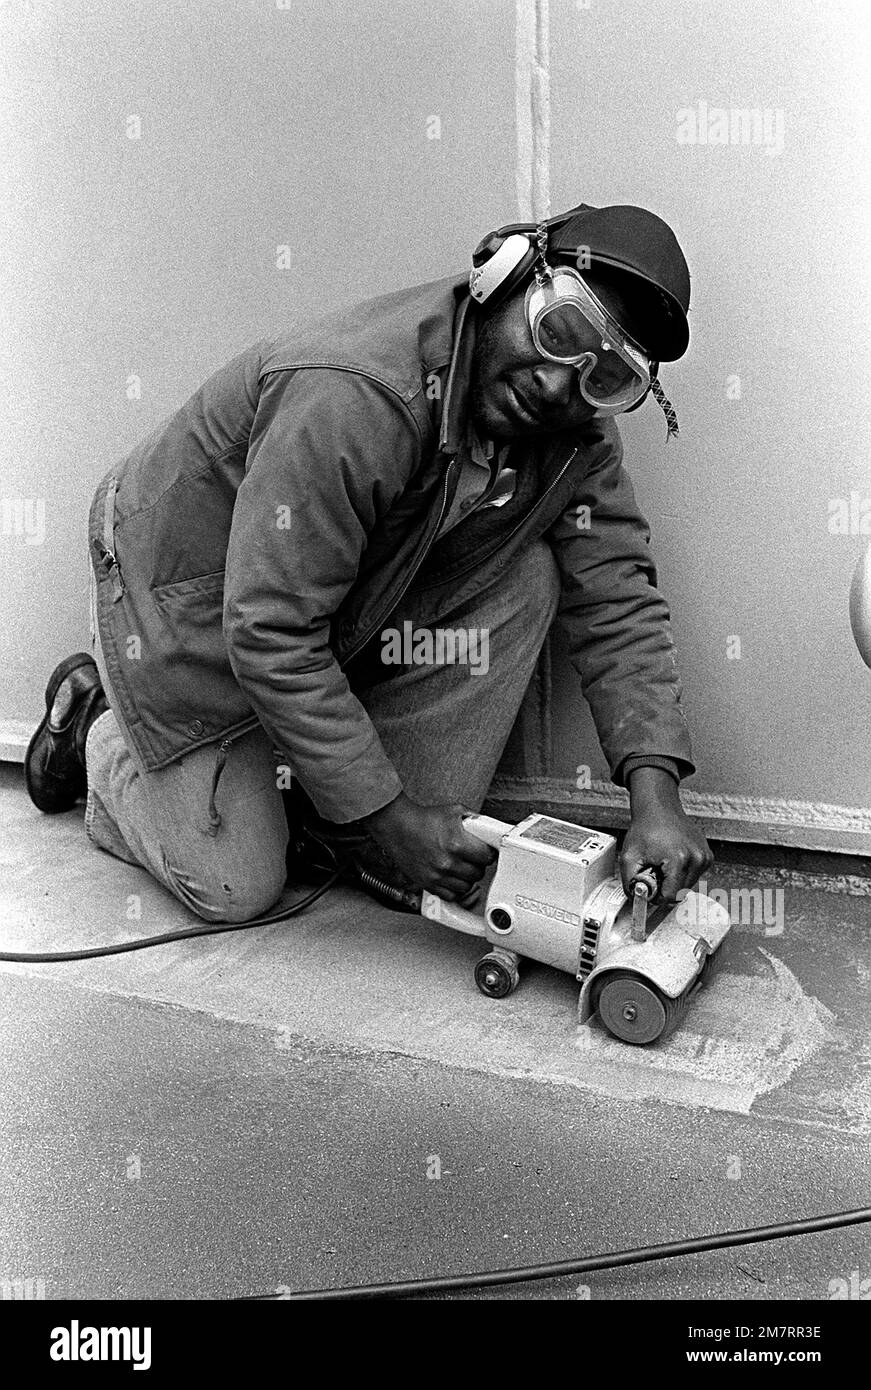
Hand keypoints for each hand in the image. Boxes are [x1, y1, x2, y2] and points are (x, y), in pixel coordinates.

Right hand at [361, 793, 495, 899]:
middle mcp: (448, 862)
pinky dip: (453, 889)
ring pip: (466, 887)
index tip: (485, 852)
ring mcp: (437, 875)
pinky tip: (451, 877)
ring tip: (460, 867)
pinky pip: (450, 895)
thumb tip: (490, 830)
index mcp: (457, 843)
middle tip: (471, 857)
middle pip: (478, 873)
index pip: (487, 857)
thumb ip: (475, 821)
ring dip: (466, 878)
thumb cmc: (424, 819)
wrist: (398, 827)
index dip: (488, 853)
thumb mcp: (455, 811)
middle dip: (477, 865)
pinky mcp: (427, 883)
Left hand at [620, 767, 712, 903]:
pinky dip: (683, 872)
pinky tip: (673, 859)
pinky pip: (694, 875)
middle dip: (665, 887)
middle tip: (654, 871)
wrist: (659, 809)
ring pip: (688, 885)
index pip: (671, 896)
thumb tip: (636, 900)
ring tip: (663, 863)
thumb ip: (630, 882)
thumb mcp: (629, 856)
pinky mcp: (707, 856)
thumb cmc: (646, 828)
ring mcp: (704, 857)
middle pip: (680, 892)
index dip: (657, 896)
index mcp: (679, 860)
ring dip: (674, 880)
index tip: (650, 887)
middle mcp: (696, 858)